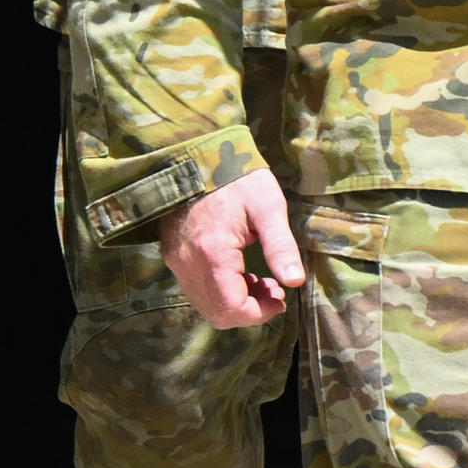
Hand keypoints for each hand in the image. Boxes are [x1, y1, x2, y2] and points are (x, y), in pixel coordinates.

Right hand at [156, 165, 305, 331]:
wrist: (197, 155)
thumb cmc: (237, 177)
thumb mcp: (268, 206)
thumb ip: (280, 247)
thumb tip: (295, 281)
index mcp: (213, 253)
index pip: (232, 307)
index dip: (259, 313)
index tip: (280, 299)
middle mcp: (188, 264)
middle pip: (217, 313)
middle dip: (248, 311)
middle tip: (272, 291)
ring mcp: (176, 261)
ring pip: (205, 304)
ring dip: (234, 302)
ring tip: (258, 280)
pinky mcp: (173, 255)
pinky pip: (196, 289)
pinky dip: (219, 291)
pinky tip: (238, 271)